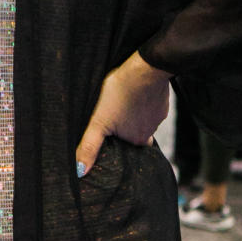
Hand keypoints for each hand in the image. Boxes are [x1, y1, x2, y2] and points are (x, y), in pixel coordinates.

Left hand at [76, 52, 171, 176]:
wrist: (144, 70)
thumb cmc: (119, 94)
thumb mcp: (98, 122)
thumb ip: (89, 146)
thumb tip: (79, 171)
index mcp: (138, 141)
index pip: (126, 149)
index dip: (116, 142)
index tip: (109, 133)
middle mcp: (151, 132)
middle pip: (134, 135)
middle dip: (124, 129)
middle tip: (113, 117)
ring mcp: (158, 116)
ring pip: (142, 120)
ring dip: (133, 115)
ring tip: (121, 104)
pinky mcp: (162, 101)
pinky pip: (150, 106)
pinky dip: (142, 103)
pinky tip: (133, 95)